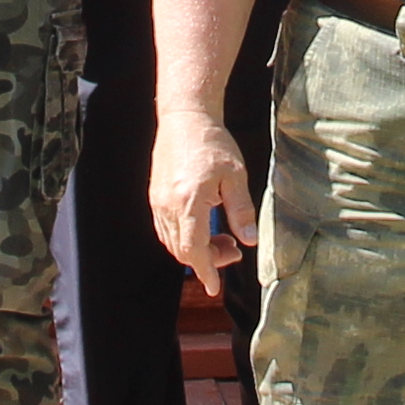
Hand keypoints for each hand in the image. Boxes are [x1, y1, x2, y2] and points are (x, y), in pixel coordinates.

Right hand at [150, 112, 251, 296]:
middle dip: (207, 261)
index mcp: (189, 202)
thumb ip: (241, 210)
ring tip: (223, 240)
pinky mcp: (155, 196)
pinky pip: (165, 229)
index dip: (206, 271)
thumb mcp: (236, 176)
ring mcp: (158, 202)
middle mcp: (168, 205)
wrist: (184, 117)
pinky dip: (183, 239)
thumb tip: (249, 241)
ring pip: (172, 242)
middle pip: (181, 250)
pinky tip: (203, 230)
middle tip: (233, 251)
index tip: (214, 287)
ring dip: (195, 250)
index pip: (193, 249)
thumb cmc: (213, 143)